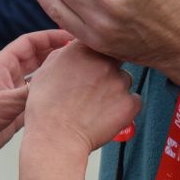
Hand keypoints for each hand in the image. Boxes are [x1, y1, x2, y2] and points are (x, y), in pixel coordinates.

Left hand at [0, 29, 72, 160]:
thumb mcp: (3, 102)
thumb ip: (29, 93)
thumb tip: (55, 84)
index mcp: (2, 65)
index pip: (28, 43)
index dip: (48, 37)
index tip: (68, 36)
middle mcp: (9, 76)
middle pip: (37, 57)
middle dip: (56, 52)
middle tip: (78, 52)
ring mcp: (13, 92)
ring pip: (39, 77)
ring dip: (54, 73)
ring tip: (76, 71)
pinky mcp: (16, 110)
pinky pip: (37, 97)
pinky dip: (50, 94)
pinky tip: (65, 95)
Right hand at [23, 41, 141, 153]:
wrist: (56, 137)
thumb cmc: (46, 108)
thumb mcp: (45, 71)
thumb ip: (63, 54)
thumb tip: (72, 48)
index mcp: (82, 50)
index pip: (99, 41)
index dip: (97, 52)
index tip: (93, 63)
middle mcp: (103, 61)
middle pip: (115, 58)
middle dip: (108, 69)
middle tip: (96, 86)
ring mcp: (118, 82)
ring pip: (125, 79)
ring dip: (116, 89)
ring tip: (98, 105)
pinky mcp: (129, 102)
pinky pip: (134, 100)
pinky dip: (125, 107)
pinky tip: (108, 114)